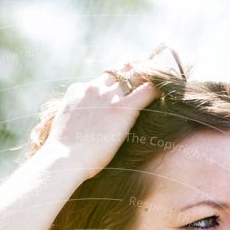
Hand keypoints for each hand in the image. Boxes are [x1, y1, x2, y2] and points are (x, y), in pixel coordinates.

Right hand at [42, 66, 158, 180]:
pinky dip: (158, 87)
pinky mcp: (122, 109)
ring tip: (161, 78)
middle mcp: (93, 88)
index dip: (115, 81)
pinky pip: (147, 90)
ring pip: (134, 74)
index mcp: (77, 92)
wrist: (62, 159)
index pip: (101, 80)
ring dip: (147, 75)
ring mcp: (108, 96)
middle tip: (147, 76)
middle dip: (133, 72)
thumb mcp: (64, 131)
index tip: (124, 84)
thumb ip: (75, 123)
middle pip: (118, 71)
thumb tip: (80, 135)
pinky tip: (168, 88)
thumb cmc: (62, 156)